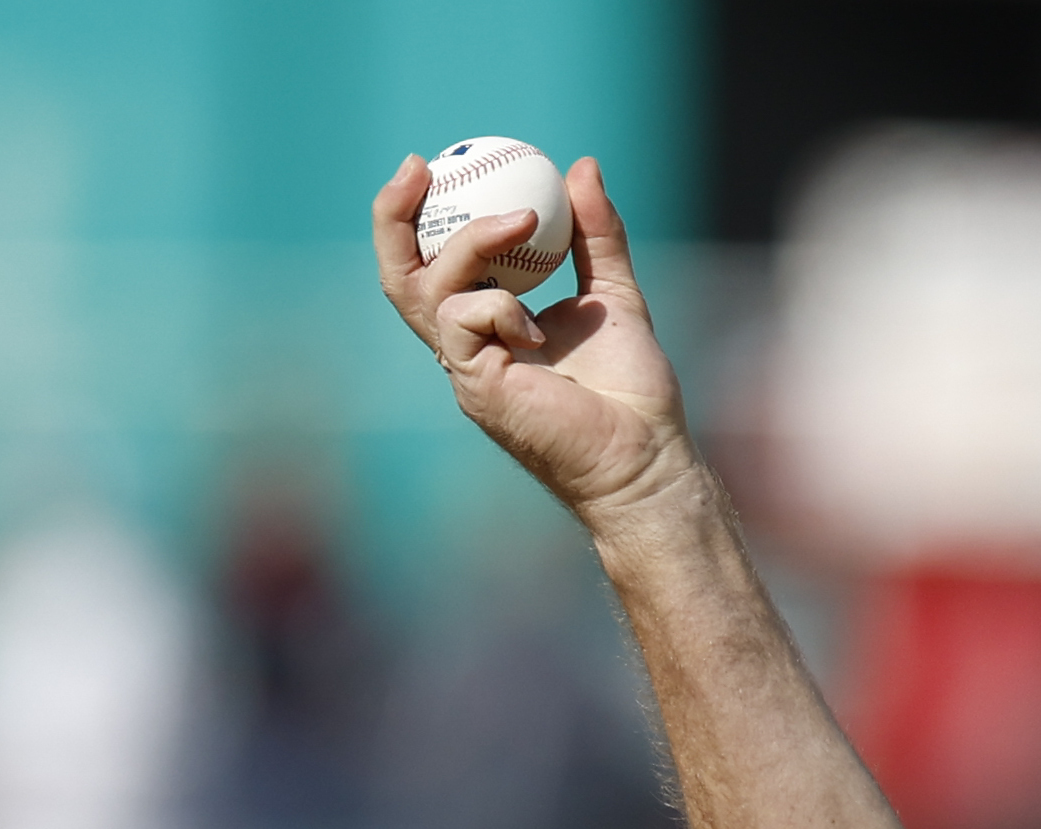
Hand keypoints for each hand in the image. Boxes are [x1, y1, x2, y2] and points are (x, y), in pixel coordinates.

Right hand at [370, 153, 693, 521]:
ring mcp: (467, 369)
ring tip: (523, 222)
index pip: (434, 264)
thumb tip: (582, 166)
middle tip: (417, 168)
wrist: (647, 453)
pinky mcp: (476, 387)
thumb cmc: (632, 391)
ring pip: (427, 291)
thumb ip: (597, 234)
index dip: (422, 213)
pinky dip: (500, 306)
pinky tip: (541, 327)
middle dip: (393, 217)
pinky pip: (461, 321)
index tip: (436, 163)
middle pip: (400, 276)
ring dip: (470, 244)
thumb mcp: (614, 293)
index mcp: (490, 324)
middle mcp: (468, 345)